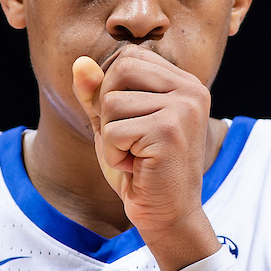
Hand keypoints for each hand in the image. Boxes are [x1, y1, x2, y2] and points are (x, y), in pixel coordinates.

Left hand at [71, 44, 215, 254]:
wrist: (168, 214)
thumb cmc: (141, 169)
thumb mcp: (112, 123)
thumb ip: (96, 92)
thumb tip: (79, 62)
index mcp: (184, 82)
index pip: (130, 56)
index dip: (110, 85)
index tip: (126, 119)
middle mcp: (191, 90)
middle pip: (121, 69)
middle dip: (108, 106)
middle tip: (128, 138)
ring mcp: (183, 109)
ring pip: (111, 102)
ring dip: (110, 135)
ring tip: (134, 154)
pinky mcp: (169, 131)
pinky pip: (113, 131)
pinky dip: (114, 154)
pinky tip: (136, 167)